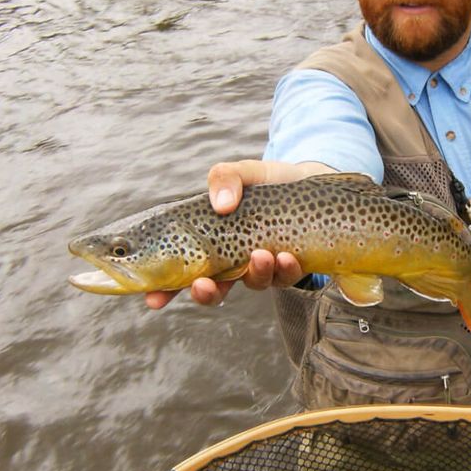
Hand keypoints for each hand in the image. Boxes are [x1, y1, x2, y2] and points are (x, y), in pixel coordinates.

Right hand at [145, 159, 332, 308]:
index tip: (153, 299)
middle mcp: (236, 260)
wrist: (317, 184)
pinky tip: (286, 256)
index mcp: (214, 241)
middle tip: (203, 286)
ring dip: (254, 274)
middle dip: (206, 294)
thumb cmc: (272, 182)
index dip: (165, 289)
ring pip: (253, 284)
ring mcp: (264, 266)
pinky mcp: (292, 267)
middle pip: (214, 290)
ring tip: (260, 255)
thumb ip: (225, 178)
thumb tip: (222, 206)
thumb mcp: (244, 172)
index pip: (182, 269)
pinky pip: (285, 277)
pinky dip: (284, 269)